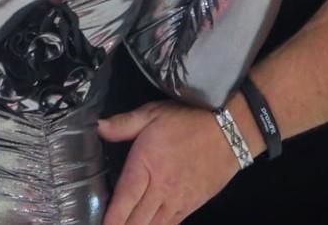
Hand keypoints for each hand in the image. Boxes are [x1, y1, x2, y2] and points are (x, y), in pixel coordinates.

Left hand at [99, 100, 240, 224]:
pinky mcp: (192, 204)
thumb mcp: (152, 113)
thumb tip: (98, 127)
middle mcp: (161, 188)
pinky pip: (172, 224)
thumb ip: (123, 123)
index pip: (125, 198)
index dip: (112, 217)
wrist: (229, 132)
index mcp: (146, 165)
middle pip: (137, 218)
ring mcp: (178, 200)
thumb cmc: (188, 121)